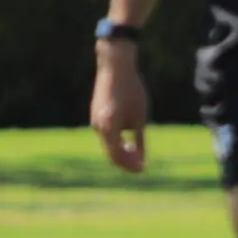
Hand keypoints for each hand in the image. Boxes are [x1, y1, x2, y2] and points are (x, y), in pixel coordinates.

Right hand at [91, 42, 149, 171]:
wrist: (115, 67)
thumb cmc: (131, 90)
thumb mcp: (139, 116)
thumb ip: (138, 137)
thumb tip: (139, 156)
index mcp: (108, 128)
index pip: (117, 155)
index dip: (130, 165)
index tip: (142, 170)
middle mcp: (98, 126)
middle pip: (110, 152)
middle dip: (125, 161)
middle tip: (140, 167)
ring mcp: (95, 120)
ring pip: (107, 143)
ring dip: (121, 152)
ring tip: (136, 156)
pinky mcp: (97, 113)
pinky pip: (106, 133)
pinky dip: (116, 140)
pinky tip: (128, 142)